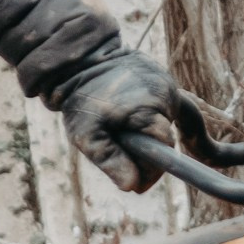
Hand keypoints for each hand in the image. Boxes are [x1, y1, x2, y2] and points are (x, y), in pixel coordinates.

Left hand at [57, 49, 208, 192]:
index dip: (151, 169)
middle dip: (146, 151)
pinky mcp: (162, 76)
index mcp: (151, 107)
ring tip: (117, 127)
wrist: (77, 58)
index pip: (164, 148)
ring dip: (146, 131)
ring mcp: (166, 82)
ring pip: (164, 122)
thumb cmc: (80, 98)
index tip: (136, 184)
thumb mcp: (86, 133)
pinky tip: (153, 127)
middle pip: (165, 136)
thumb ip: (109, 160)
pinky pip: (166, 106)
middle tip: (119, 152)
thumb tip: (133, 185)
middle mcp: (166, 92)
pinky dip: (156, 117)